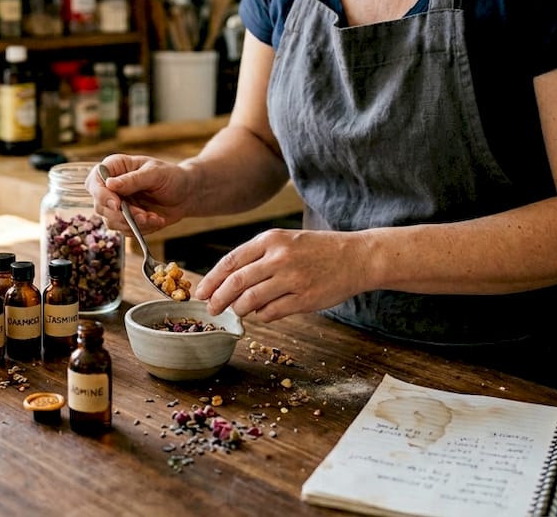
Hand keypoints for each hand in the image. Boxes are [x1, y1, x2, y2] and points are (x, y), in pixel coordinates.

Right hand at [89, 154, 195, 234]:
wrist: (186, 194)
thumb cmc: (171, 177)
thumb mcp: (155, 173)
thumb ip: (133, 180)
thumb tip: (109, 184)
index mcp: (115, 168)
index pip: (95, 181)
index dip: (102, 194)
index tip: (117, 204)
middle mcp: (111, 187)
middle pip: (100, 205)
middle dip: (122, 214)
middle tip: (143, 215)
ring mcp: (117, 205)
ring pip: (111, 221)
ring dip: (133, 223)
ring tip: (153, 217)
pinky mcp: (126, 220)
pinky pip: (126, 231)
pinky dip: (142, 229)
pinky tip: (156, 220)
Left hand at [193, 228, 364, 321]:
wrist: (355, 257)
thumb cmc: (317, 250)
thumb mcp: (285, 241)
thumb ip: (258, 257)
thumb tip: (228, 282)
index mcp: (271, 240)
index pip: (231, 262)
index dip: (211, 280)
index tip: (200, 293)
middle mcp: (279, 257)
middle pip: (236, 283)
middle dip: (218, 299)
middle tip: (211, 309)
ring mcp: (292, 279)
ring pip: (251, 300)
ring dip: (239, 309)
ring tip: (237, 311)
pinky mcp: (304, 299)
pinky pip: (271, 313)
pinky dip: (261, 316)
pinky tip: (261, 313)